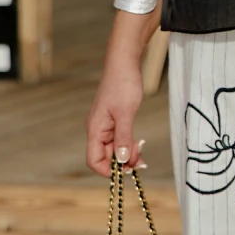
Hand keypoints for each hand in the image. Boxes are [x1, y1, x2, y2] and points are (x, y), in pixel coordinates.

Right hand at [86, 62, 144, 176]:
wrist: (124, 63)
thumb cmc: (123, 84)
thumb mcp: (125, 113)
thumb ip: (123, 137)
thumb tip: (122, 161)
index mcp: (95, 129)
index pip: (94, 161)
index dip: (108, 171)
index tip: (127, 169)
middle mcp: (97, 130)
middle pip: (105, 158)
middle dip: (122, 162)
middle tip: (141, 158)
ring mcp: (105, 126)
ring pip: (114, 150)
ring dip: (127, 154)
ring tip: (141, 149)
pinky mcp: (113, 121)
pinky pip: (119, 140)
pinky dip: (128, 144)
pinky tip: (138, 143)